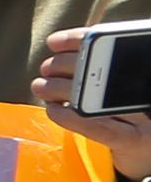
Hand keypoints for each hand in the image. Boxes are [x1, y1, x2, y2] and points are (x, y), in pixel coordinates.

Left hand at [36, 29, 150, 180]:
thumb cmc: (137, 114)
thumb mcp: (126, 85)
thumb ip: (107, 66)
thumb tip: (63, 49)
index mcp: (144, 70)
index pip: (110, 46)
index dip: (80, 41)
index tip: (55, 42)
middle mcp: (146, 93)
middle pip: (100, 71)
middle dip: (63, 67)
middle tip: (46, 68)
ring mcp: (144, 119)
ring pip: (93, 97)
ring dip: (57, 90)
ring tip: (41, 86)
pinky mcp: (131, 140)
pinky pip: (94, 126)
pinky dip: (67, 116)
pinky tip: (53, 108)